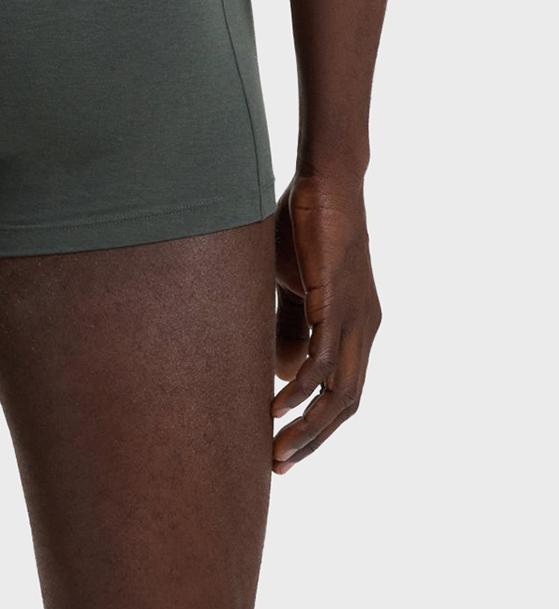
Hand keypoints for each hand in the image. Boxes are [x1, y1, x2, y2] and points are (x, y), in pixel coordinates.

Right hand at [271, 174, 380, 472]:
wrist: (325, 179)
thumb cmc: (305, 227)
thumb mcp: (294, 285)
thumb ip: (292, 324)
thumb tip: (284, 374)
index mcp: (357, 327)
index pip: (345, 393)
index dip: (317, 426)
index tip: (284, 449)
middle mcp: (365, 328)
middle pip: (348, 404)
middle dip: (313, 439)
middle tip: (278, 464)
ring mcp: (357, 315)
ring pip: (341, 390)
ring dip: (308, 424)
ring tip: (276, 446)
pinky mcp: (338, 298)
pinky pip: (325, 355)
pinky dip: (304, 385)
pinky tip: (280, 401)